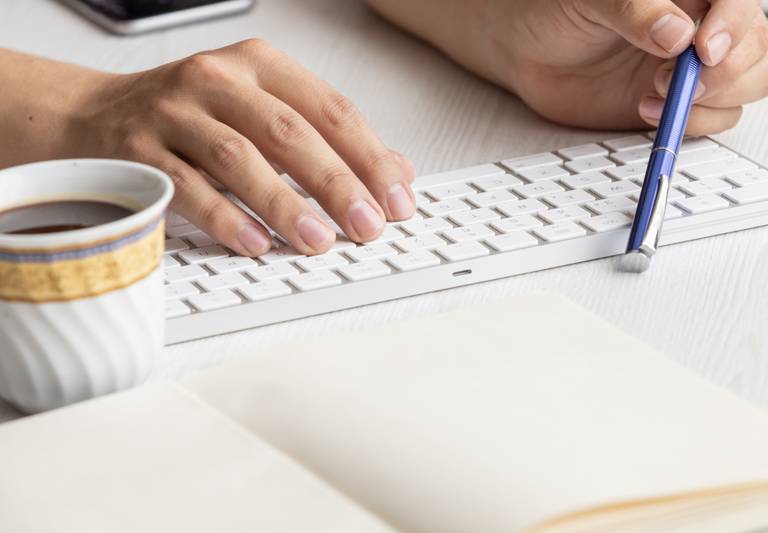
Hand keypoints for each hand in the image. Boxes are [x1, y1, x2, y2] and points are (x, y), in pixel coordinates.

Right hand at [69, 40, 416, 255]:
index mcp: (260, 65)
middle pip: (289, 132)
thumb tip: (395, 175)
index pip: (330, 109)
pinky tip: (254, 242)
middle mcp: (218, 79)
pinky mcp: (137, 148)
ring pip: (238, 157)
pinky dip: (222, 216)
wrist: (94, 114)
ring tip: (317, 240)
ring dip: (283, 203)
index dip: (370, 157)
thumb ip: (326, 141)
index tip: (398, 201)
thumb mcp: (261, 113)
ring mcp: (174, 111)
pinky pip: (185, 185)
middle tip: (368, 225)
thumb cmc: (193, 118)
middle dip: (336, 183)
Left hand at [369, 0, 767, 134]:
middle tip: (684, 80)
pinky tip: (646, 110)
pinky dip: (690, 124)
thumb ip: (636, 13)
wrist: (526, 50)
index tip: (703, 50)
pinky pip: (712, 120)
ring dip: (712, 101)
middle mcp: (699, 32)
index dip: (733, 28)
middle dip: (729, 72)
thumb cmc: (558, 12)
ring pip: (745, 88)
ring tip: (654, 94)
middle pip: (755, 52)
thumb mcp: (594, 0)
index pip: (739, 8)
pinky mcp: (673, 106)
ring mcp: (689, 72)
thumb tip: (676, 33)